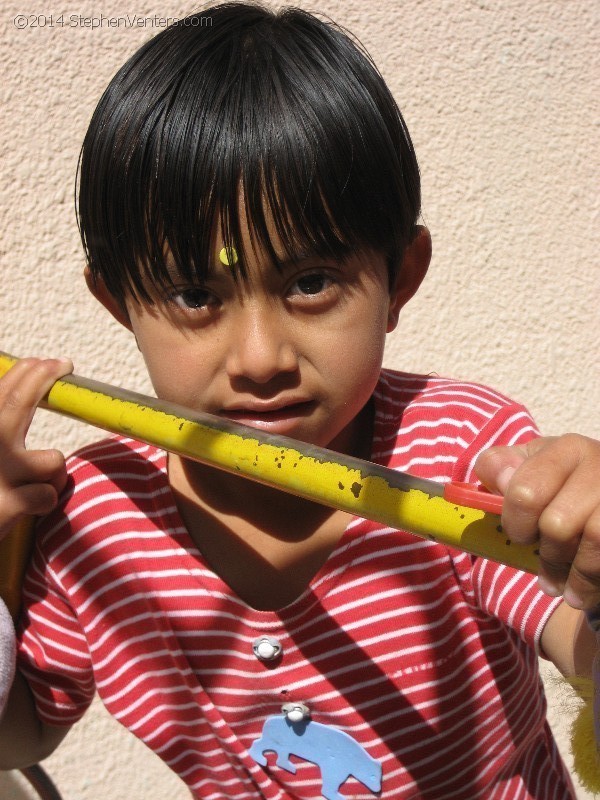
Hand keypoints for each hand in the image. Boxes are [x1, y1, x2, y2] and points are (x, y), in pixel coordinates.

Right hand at [0, 357, 72, 541]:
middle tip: (62, 365)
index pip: (1, 393)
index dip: (28, 373)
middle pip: (18, 403)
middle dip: (43, 378)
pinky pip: (50, 496)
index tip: (50, 363)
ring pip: (52, 461)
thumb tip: (25, 390)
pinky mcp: (9, 505)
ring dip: (51, 475)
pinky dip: (44, 504)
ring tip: (32, 486)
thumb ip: (4, 428)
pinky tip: (24, 510)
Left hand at [475, 434, 599, 609]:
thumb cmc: (560, 485)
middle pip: (558, 525)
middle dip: (547, 553)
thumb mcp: (528, 467)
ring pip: (593, 540)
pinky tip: (581, 593)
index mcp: (567, 450)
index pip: (525, 494)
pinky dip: (592, 584)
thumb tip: (500, 480)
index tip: (519, 536)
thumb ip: (499, 467)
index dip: (515, 523)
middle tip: (546, 566)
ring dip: (573, 575)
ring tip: (563, 588)